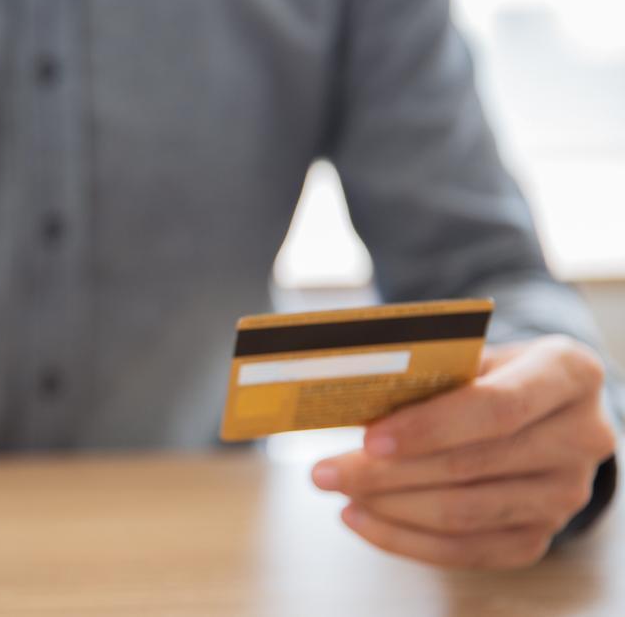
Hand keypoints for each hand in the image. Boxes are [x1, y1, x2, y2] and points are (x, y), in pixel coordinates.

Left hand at [311, 335, 614, 568]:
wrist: (537, 410)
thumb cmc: (487, 372)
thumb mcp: (469, 353)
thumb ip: (426, 371)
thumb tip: (351, 397)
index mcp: (569, 373)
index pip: (497, 407)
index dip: (430, 427)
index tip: (368, 438)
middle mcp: (581, 437)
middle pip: (470, 465)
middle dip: (386, 472)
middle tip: (324, 472)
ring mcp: (565, 495)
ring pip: (464, 514)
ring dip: (387, 507)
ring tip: (338, 489)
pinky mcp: (539, 536)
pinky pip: (465, 550)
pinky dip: (404, 539)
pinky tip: (361, 518)